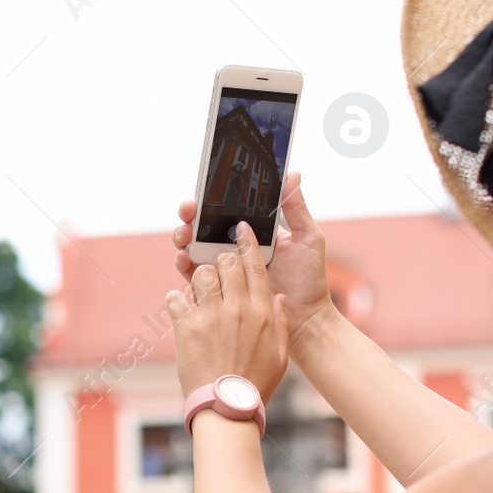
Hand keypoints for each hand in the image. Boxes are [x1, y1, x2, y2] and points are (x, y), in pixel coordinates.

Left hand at [166, 224, 289, 400]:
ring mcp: (210, 316)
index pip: (255, 265)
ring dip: (198, 277)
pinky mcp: (186, 327)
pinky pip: (176, 298)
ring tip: (200, 288)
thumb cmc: (255, 383)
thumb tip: (277, 297)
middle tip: (217, 266)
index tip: (240, 229)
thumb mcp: (280, 354)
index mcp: (261, 311)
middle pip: (226, 263)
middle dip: (220, 259)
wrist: (227, 407)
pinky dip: (176, 299)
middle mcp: (237, 308)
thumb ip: (281, 321)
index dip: (247, 243)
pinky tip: (180, 305)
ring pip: (200, 274)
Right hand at [172, 171, 336, 357]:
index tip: (201, 194)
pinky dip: (185, 266)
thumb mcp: (307, 238)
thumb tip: (292, 174)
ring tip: (184, 236)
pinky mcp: (218, 291)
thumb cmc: (309, 279)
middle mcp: (235, 248)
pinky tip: (185, 259)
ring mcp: (225, 270)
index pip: (225, 211)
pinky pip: (195, 277)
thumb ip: (296, 208)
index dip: (209, 201)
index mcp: (253, 233)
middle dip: (190, 217)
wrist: (306, 318)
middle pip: (204, 227)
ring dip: (183, 238)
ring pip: (194, 248)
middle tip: (188, 213)